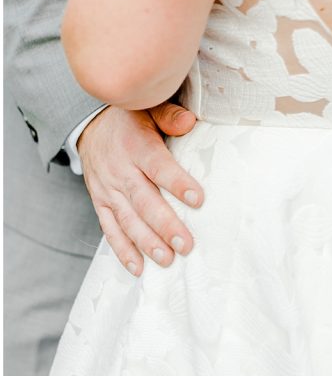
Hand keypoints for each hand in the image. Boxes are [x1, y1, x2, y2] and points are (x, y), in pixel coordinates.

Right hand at [77, 102, 201, 275]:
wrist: (90, 126)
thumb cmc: (130, 119)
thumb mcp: (148, 108)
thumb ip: (170, 115)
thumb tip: (189, 122)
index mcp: (137, 146)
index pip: (158, 167)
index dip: (177, 183)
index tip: (198, 199)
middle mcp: (120, 171)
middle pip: (144, 201)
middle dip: (164, 225)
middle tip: (185, 244)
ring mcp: (108, 190)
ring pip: (127, 220)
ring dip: (146, 243)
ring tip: (167, 260)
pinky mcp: (101, 203)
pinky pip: (110, 229)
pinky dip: (122, 250)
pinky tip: (138, 268)